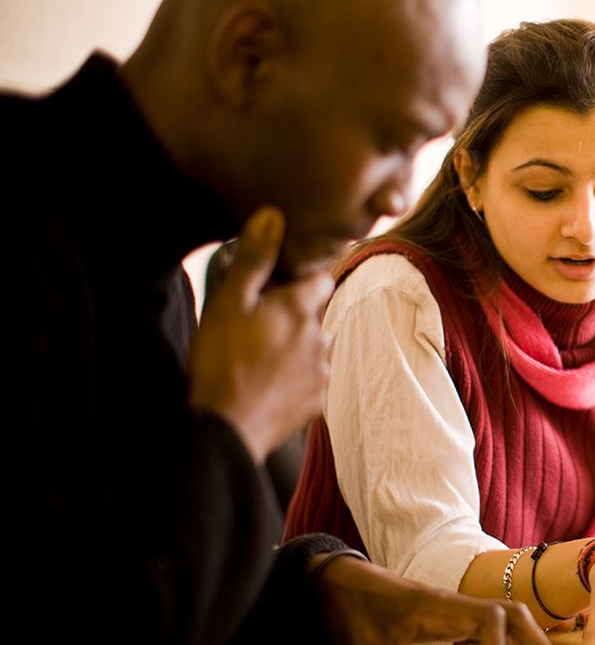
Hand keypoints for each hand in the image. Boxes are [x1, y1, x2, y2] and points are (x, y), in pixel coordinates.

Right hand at [189, 207, 333, 461]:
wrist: (226, 429)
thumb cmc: (221, 361)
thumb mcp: (229, 303)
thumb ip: (254, 259)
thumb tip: (273, 215)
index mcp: (302, 308)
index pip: (320, 277)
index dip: (302, 276)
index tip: (280, 283)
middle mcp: (322, 336)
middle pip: (313, 314)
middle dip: (291, 315)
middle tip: (255, 326)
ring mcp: (322, 370)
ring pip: (312, 347)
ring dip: (293, 347)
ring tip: (256, 358)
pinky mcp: (317, 400)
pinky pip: (309, 379)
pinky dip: (293, 377)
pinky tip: (265, 383)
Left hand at [315, 556, 566, 644]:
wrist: (341, 584)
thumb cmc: (357, 613)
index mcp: (440, 606)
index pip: (488, 620)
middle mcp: (457, 603)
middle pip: (513, 616)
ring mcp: (460, 608)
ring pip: (511, 619)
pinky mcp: (457, 617)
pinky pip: (499, 627)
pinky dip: (519, 644)